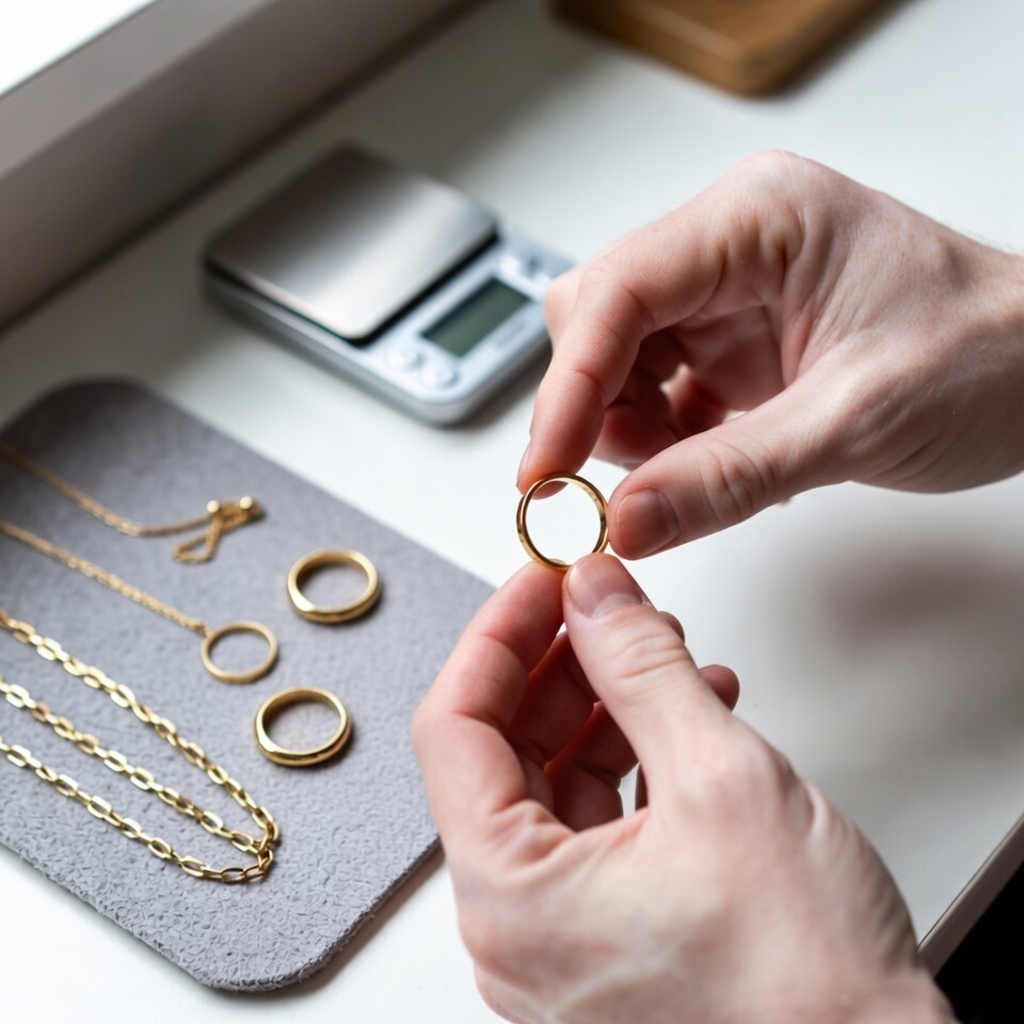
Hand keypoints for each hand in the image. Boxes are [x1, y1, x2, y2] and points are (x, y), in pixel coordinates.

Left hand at [413, 555, 951, 1022]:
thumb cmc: (808, 989)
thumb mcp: (721, 781)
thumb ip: (642, 668)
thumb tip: (593, 594)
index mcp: (510, 899)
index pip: (454, 727)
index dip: (496, 637)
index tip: (540, 581)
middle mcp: (519, 930)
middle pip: (504, 753)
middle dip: (559, 664)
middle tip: (604, 605)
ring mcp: (566, 940)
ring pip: (556, 785)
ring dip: (607, 705)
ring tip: (664, 652)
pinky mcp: (615, 939)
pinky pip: (600, 825)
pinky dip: (637, 759)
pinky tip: (690, 714)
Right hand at [518, 151, 1023, 557]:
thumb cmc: (992, 355)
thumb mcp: (854, 422)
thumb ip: (728, 476)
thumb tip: (624, 521)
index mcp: (758, 221)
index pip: (621, 291)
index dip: (567, 385)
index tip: (544, 470)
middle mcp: (731, 247)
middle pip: (599, 321)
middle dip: (590, 408)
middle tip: (597, 488)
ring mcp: (729, 298)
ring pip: (617, 361)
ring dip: (622, 431)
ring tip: (676, 477)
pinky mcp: (736, 347)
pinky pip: (658, 394)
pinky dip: (658, 444)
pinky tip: (695, 468)